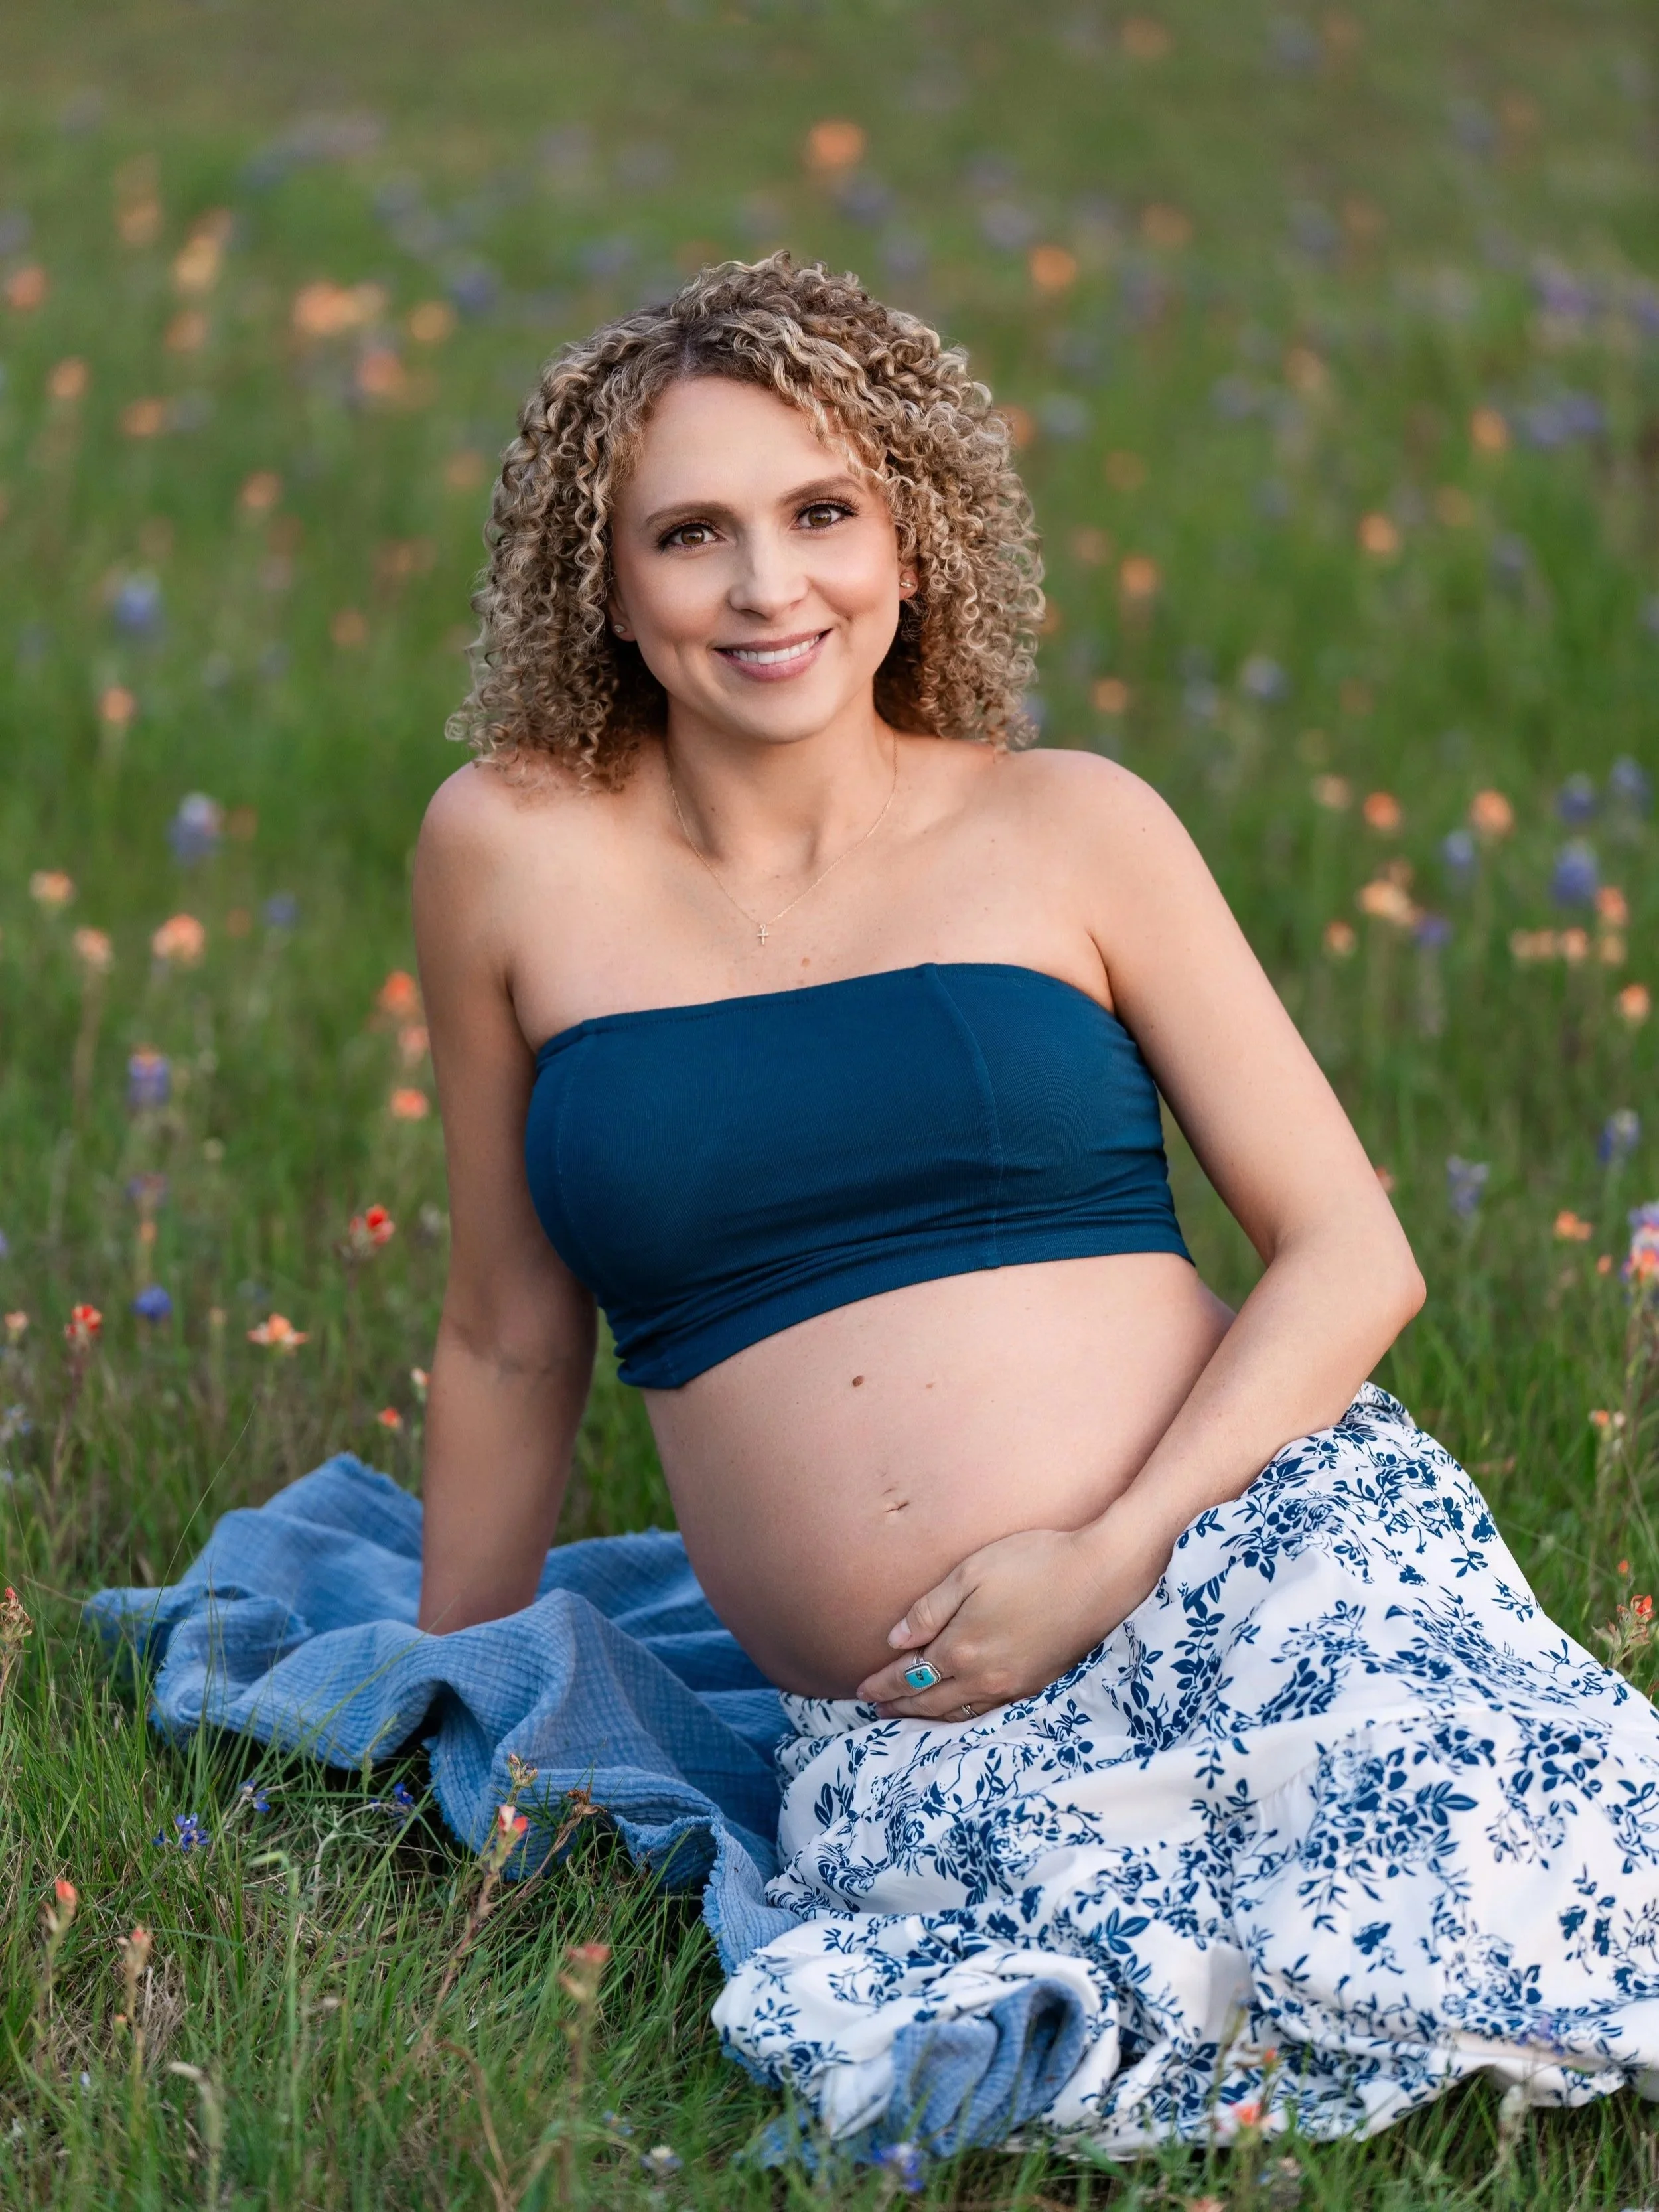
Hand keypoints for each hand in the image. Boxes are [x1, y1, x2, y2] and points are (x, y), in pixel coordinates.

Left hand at [854, 1507, 1171, 1720]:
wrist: (1100, 1576)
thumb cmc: (1034, 1563)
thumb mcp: (971, 1573)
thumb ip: (930, 1609)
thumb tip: (895, 1640)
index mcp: (961, 1649)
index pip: (910, 1673)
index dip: (884, 1682)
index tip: (862, 1688)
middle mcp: (984, 1677)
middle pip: (930, 1700)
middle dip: (899, 1704)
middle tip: (875, 1707)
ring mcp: (1013, 1685)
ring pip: (958, 1711)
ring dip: (927, 1715)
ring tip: (908, 1713)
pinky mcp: (1037, 1683)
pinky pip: (987, 1710)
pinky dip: (961, 1714)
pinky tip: (957, 1708)